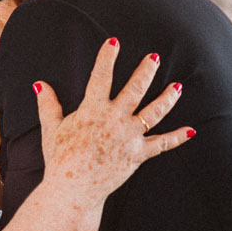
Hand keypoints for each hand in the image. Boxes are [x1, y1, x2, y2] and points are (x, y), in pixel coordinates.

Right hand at [35, 38, 194, 207]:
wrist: (73, 190)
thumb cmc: (60, 159)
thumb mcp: (51, 129)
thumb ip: (48, 105)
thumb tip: (40, 84)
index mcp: (93, 111)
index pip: (101, 77)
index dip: (107, 57)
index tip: (114, 41)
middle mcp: (114, 120)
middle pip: (135, 89)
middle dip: (146, 71)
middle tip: (154, 57)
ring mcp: (129, 137)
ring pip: (154, 112)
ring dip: (167, 98)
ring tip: (177, 86)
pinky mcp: (138, 155)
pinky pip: (162, 145)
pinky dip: (177, 138)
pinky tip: (191, 130)